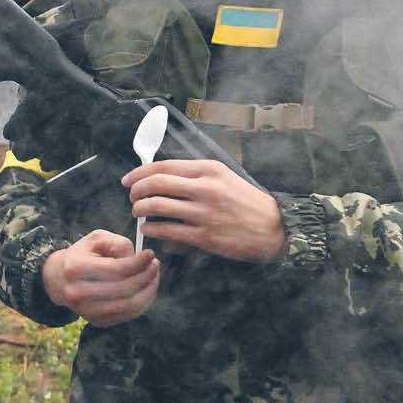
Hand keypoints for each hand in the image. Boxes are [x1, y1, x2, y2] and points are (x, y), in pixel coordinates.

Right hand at [42, 230, 159, 326]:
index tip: (151, 254)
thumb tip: (140, 261)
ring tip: (153, 277)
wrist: (59, 279)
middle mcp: (77, 293)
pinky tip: (146, 289)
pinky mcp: (95, 321)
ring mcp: (85, 311)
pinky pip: (127, 315)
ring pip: (129, 306)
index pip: (116, 269)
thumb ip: (119, 244)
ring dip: (148, 291)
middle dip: (147, 276)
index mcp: (75, 268)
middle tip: (155, 265)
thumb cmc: (83, 255)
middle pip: (124, 289)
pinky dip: (143, 303)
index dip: (139, 263)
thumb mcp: (97, 239)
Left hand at [125, 159, 285, 261]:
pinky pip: (166, 231)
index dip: (139, 173)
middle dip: (136, 191)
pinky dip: (151, 229)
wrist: (274, 227)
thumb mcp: (224, 178)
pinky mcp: (204, 236)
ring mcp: (203, 213)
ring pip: (156, 207)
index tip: (128, 180)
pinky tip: (149, 229)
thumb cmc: (246, 202)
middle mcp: (205, 188)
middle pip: (155, 184)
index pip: (163, 166)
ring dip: (140, 210)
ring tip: (138, 213)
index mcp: (209, 170)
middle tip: (132, 197)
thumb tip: (161, 177)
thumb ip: (195, 176)